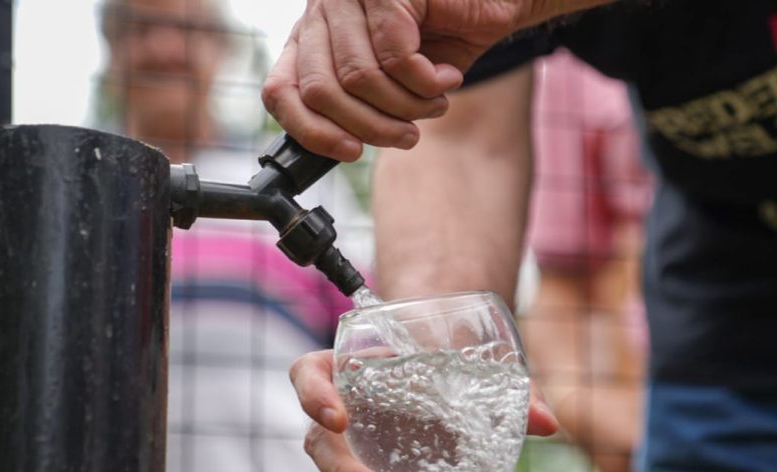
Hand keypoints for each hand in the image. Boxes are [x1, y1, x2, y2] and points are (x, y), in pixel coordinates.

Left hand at [262, 0, 543, 161]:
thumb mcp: (388, 84)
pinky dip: (427, 83)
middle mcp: (322, 10)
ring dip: (406, 106)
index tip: (350, 152)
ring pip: (358, 79)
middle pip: (320, 91)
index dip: (310, 132)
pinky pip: (396, 58)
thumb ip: (350, 107)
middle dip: (369, 127)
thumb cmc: (443, 43)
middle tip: (407, 135)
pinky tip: (448, 77)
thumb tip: (331, 148)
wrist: (497, 5)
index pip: (279, 91)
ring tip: (435, 103)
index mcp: (311, 36)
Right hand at [289, 349, 558, 471]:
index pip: (308, 376)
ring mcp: (348, 456)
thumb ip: (509, 388)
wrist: (442, 366)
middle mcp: (337, 415)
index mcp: (346, 369)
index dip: (314, 396)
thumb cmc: (445, 356)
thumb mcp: (472, 362)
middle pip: (321, 446)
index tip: (339, 417)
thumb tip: (548, 421)